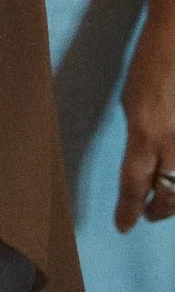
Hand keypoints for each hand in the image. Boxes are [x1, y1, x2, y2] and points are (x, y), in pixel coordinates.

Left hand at [116, 0, 174, 229]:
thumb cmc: (149, 65)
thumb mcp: (131, 101)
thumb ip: (138, 136)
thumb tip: (143, 163)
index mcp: (144, 132)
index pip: (134, 184)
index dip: (127, 210)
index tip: (122, 226)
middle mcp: (173, 142)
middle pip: (169, 195)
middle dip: (156, 210)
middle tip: (145, 215)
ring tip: (162, 202)